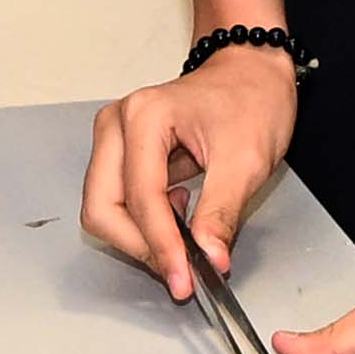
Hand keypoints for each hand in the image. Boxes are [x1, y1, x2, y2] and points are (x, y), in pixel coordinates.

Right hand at [81, 51, 299, 298]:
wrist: (251, 73)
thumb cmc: (251, 99)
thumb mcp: (247, 160)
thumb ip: (221, 213)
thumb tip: (209, 259)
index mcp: (144, 117)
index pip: (141, 198)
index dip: (161, 247)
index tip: (184, 281)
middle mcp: (117, 125)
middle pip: (102, 207)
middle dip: (139, 245)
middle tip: (180, 270)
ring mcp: (114, 138)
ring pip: (103, 209)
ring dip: (140, 236)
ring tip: (185, 234)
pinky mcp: (121, 153)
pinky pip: (117, 201)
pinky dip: (144, 223)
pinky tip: (178, 214)